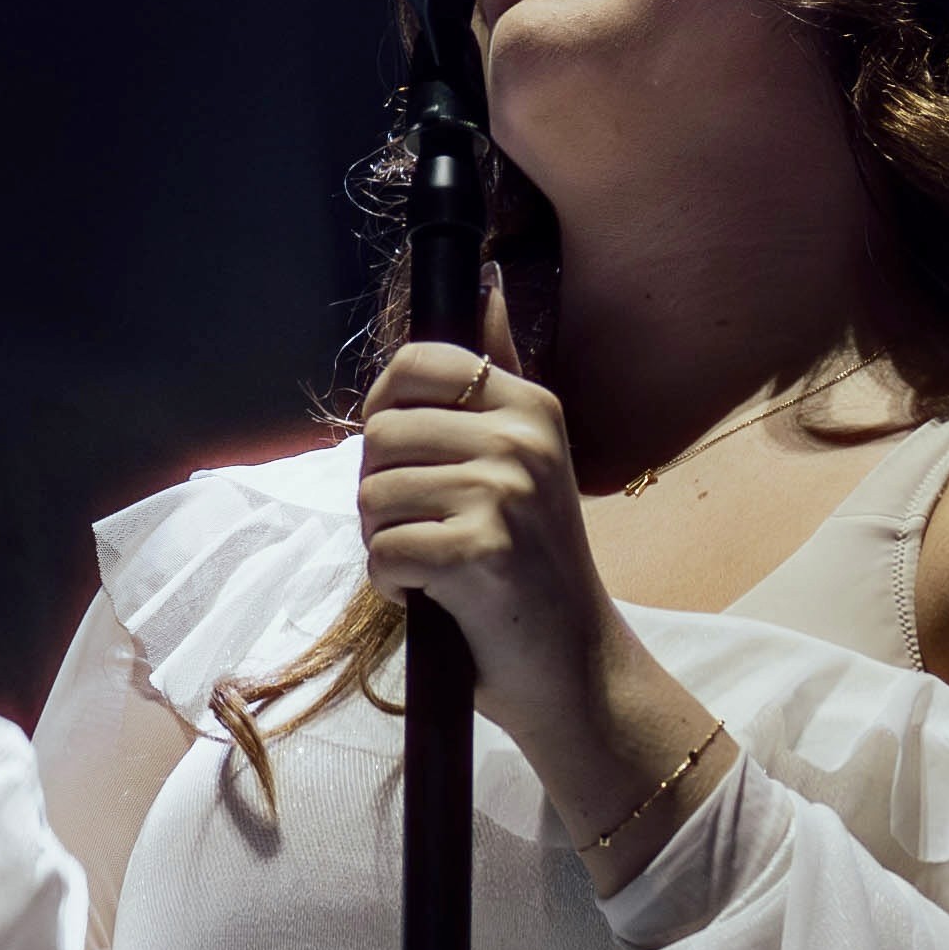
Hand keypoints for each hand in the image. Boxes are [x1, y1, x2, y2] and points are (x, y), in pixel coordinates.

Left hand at [353, 314, 632, 769]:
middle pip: (380, 434)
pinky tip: (434, 596)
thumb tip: (485, 283)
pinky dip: (392, 585)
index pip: (418, 364)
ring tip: (433, 564)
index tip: (406, 458)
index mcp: (532, 406)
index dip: (386, 411)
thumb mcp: (524, 460)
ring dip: (383, 542)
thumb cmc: (532, 568)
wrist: (575, 666)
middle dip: (380, 492)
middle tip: (424, 530)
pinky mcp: (479, 552)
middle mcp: (523, 439)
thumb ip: (491, 383)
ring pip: (373, 495)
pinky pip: (383, 552)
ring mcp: (504, 493)